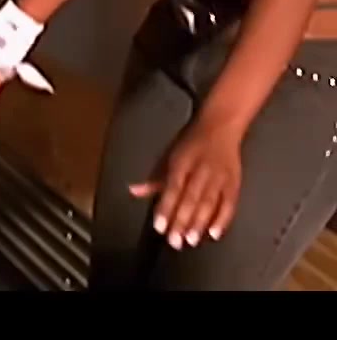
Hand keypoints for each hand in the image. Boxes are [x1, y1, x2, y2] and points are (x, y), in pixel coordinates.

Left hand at [131, 116, 243, 249]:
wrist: (221, 127)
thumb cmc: (190, 143)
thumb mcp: (169, 155)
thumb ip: (155, 178)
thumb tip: (134, 191)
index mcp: (181, 162)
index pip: (172, 188)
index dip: (166, 208)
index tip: (159, 227)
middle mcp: (201, 171)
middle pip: (191, 199)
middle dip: (182, 221)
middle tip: (174, 242)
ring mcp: (219, 177)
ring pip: (209, 203)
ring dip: (200, 223)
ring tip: (191, 241)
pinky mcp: (234, 183)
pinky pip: (230, 204)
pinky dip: (223, 219)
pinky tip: (214, 234)